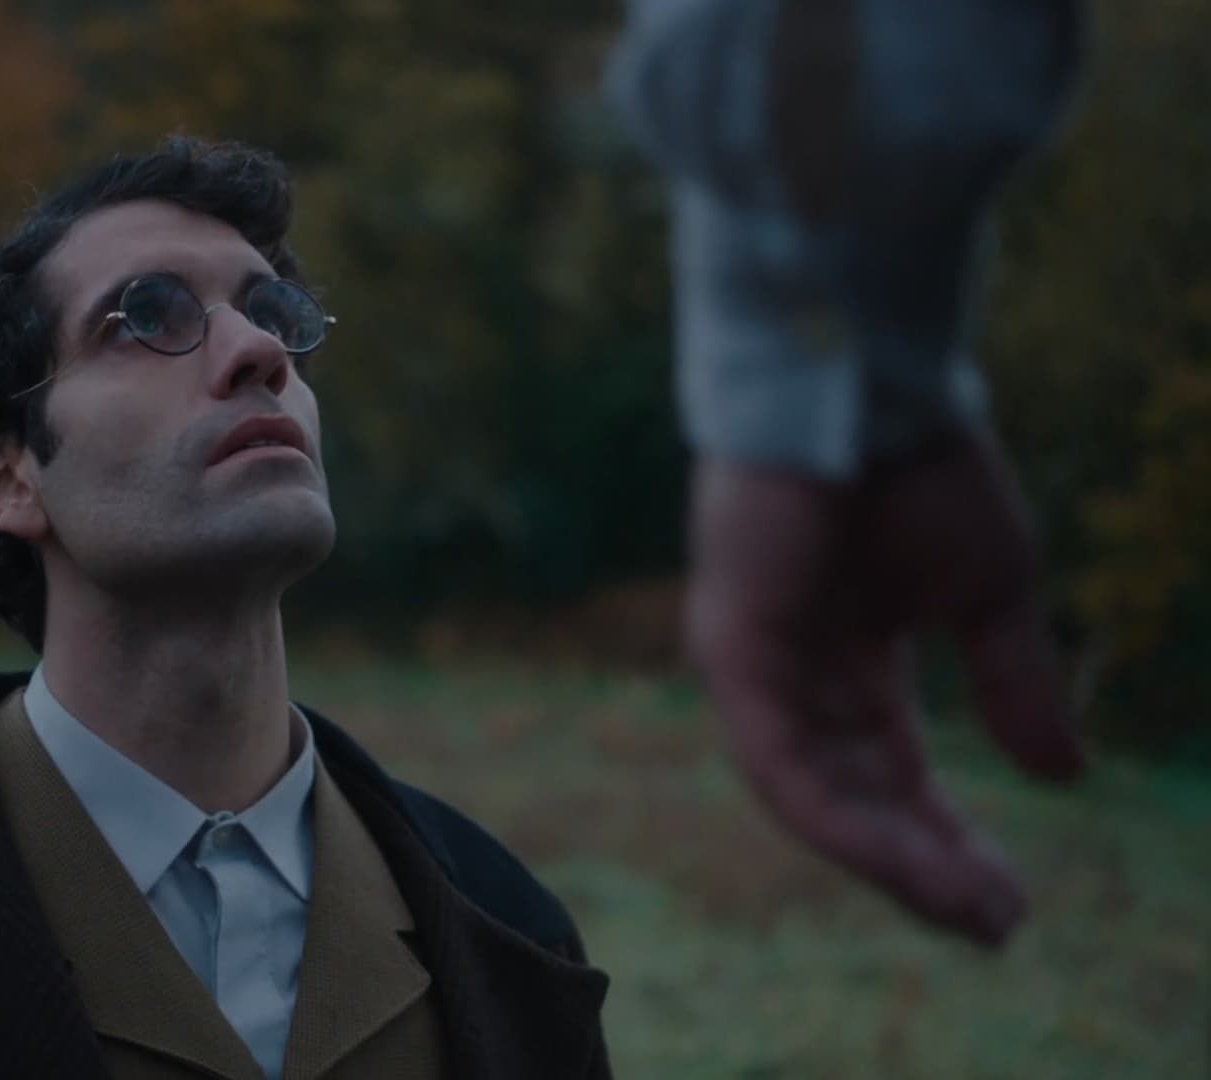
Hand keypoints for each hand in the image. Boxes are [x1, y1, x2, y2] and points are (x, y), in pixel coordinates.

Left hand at [685, 434, 1083, 944]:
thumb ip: (1012, 683)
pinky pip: (778, 761)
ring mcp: (755, 665)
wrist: (869, 381)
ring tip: (966, 909)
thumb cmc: (919, 467)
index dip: (948, 837)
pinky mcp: (730, 648)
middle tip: (994, 924)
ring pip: (814, 796)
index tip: (1011, 900)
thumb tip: (1063, 777)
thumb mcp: (987, 592)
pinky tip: (900, 859)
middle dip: (923, 864)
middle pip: (852, 796)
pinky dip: (838, 816)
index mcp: (849, 660)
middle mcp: (794, 675)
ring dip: (889, 858)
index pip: (893, 772)